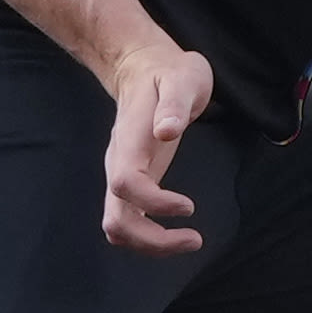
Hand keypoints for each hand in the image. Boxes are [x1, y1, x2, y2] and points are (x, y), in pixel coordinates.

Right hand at [94, 41, 214, 254]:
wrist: (145, 68)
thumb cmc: (169, 74)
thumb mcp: (183, 78)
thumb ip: (174, 104)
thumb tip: (166, 132)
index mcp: (129, 141)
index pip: (125, 183)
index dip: (154, 202)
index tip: (189, 206)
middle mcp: (118, 163)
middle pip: (116, 219)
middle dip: (152, 240)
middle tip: (195, 239)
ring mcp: (122, 174)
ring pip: (119, 227)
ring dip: (152, 244)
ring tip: (191, 240)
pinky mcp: (133, 181)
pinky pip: (130, 221)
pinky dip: (152, 237)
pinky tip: (180, 232)